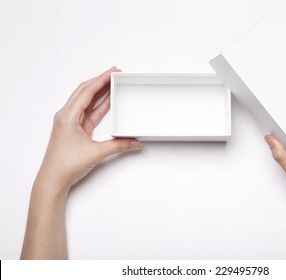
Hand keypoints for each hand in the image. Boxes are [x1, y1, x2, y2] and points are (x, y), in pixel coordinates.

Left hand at [35, 67, 141, 192]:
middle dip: (100, 81)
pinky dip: (99, 106)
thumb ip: (118, 146)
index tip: (113, 72)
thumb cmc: (65, 165)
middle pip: (85, 92)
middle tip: (114, 73)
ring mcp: (71, 123)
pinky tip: (108, 101)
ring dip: (100, 92)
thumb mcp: (96, 153)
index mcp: (68, 116)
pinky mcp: (76, 130)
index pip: (87, 91)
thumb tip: (134, 141)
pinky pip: (89, 113)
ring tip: (113, 84)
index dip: (101, 80)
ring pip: (87, 101)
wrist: (53, 180)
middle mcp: (67, 116)